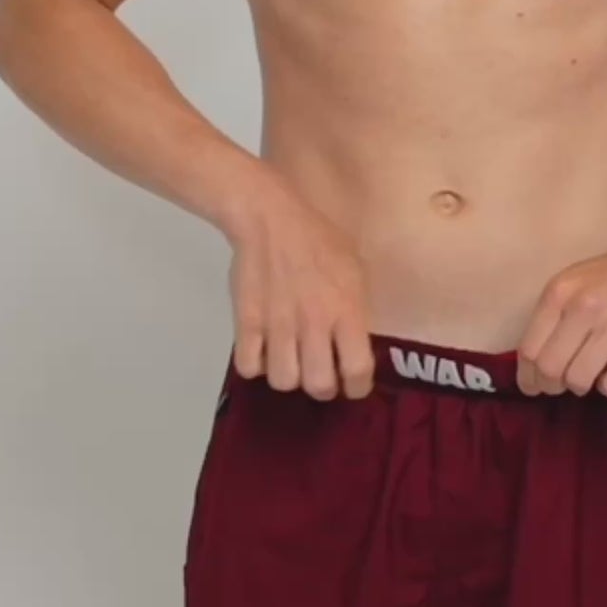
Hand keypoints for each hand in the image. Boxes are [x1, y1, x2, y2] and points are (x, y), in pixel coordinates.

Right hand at [224, 183, 374, 399]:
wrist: (270, 219)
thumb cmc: (319, 239)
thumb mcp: (355, 270)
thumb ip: (358, 310)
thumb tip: (359, 345)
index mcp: (346, 310)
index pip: (357, 370)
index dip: (358, 387)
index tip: (353, 384)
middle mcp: (313, 323)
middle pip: (318, 385)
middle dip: (323, 387)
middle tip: (321, 373)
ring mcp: (277, 325)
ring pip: (283, 381)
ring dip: (289, 376)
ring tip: (291, 361)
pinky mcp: (247, 322)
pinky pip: (249, 367)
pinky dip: (257, 365)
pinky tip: (264, 351)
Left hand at [515, 236, 606, 396]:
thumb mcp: (573, 283)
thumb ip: (552, 317)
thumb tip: (533, 364)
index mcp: (561, 293)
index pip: (529, 349)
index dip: (527, 376)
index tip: (532, 385)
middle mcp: (585, 308)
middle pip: (550, 369)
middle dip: (550, 386)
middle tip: (559, 386)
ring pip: (578, 380)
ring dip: (580, 386)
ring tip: (589, 375)